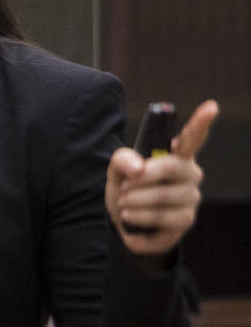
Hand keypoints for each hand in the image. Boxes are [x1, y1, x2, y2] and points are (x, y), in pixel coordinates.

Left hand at [107, 99, 217, 259]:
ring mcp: (191, 197)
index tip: (211, 107)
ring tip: (124, 202)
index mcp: (176, 155)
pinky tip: (130, 216)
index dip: (201, 122)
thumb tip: (137, 167)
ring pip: (163, 195)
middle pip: (169, 167)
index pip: (192, 137)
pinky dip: (138, 217)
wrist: (123, 220)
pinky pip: (162, 217)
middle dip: (138, 178)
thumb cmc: (127, 188)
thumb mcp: (116, 171)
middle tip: (123, 187)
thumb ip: (122, 160)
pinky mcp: (186, 219)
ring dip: (133, 200)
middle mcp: (190, 173)